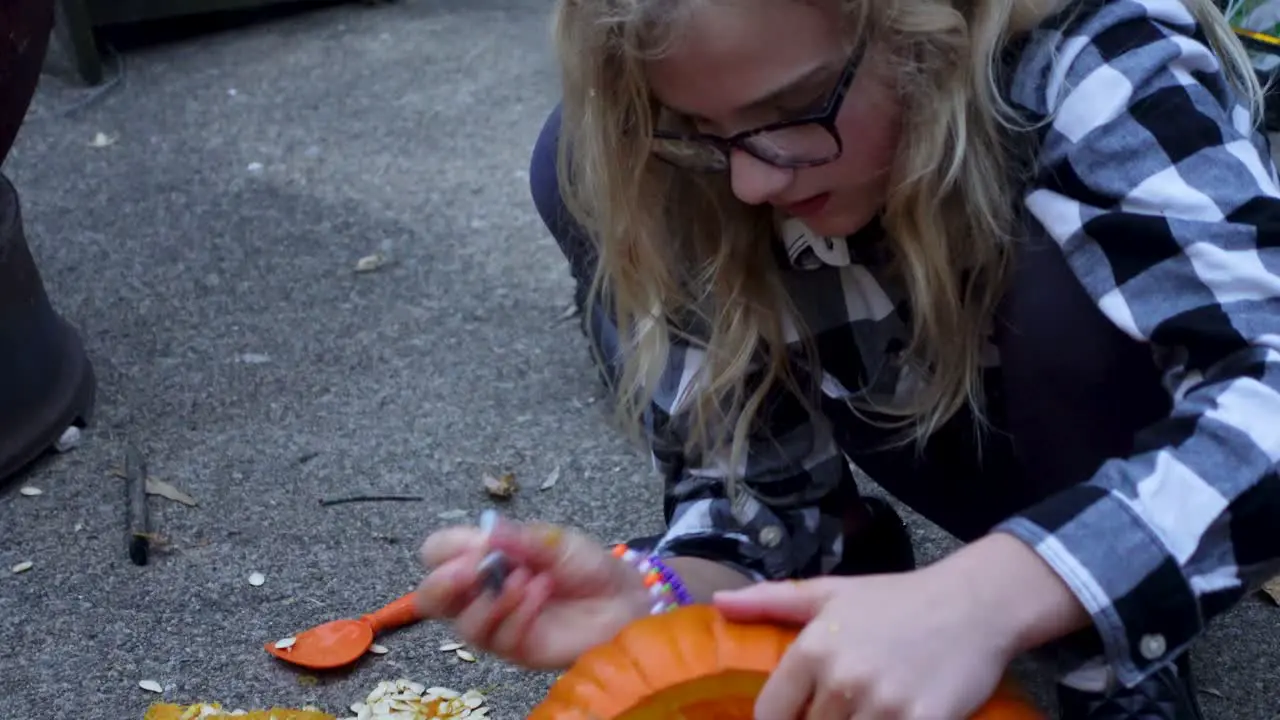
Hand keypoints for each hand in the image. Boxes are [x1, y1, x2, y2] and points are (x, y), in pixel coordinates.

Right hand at [416, 515, 650, 669]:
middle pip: (431, 598)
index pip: (438, 552)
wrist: (624, 599)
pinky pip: (499, 639)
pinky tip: (540, 594)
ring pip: (462, 624)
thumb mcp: (558, 542)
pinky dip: (517, 614)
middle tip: (473, 570)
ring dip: (491, 600)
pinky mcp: (516, 649)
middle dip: (444, 584)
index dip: (447, 549)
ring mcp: (497, 623)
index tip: (476, 545)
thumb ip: (523, 538)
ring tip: (526, 579)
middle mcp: (481, 592)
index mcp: (484, 557)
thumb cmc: (588, 566)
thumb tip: (487, 530)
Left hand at [713, 533, 1086, 718]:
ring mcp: (884, 707)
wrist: (975, 603)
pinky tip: (889, 719)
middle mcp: (844, 680)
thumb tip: (719, 605)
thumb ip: (771, 601)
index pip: (771, 715)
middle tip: (838, 708)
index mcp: (814, 649)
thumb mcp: (831, 592)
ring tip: (863, 711)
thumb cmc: (898, 599)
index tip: (794, 716)